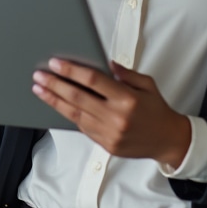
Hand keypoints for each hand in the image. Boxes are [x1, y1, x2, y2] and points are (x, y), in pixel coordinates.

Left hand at [32, 58, 190, 167]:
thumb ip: (125, 73)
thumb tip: (105, 63)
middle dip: (55, 85)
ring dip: (54, 101)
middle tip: (39, 75)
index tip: (56, 63)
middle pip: (78, 98)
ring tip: (40, 90)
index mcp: (127, 99)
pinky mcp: (105, 144)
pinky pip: (82, 127)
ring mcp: (109, 133)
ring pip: (74, 114)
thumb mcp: (147, 84)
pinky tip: (57, 105)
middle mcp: (116, 117)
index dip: (72, 71)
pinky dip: (68, 114)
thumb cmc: (157, 110)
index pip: (93, 81)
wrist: (167, 140)